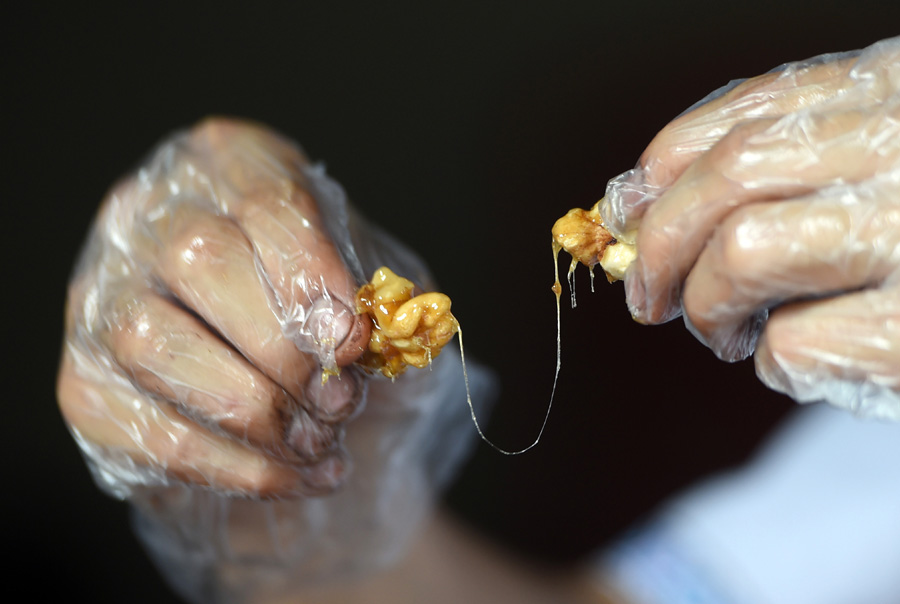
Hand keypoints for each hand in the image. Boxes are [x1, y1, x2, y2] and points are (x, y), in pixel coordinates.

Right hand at [57, 119, 494, 598]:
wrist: (268, 370)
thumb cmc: (319, 305)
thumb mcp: (361, 278)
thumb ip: (370, 294)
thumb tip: (372, 336)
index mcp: (227, 163)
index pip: (263, 200)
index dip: (313, 274)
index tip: (352, 341)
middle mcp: (146, 215)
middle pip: (200, 260)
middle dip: (284, 348)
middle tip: (340, 400)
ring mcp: (100, 297)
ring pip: (156, 345)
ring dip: (258, 411)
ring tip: (319, 441)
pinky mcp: (85, 383)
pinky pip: (154, 433)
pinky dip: (241, 468)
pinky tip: (297, 475)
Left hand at [601, 37, 898, 416]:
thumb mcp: (882, 157)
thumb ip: (789, 162)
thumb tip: (637, 202)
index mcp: (899, 89)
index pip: (746, 112)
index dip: (662, 166)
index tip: (628, 210)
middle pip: (728, 179)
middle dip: (657, 246)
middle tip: (647, 297)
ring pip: (744, 255)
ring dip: (706, 307)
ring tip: (724, 332)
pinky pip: (794, 342)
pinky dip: (773, 362)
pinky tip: (800, 359)